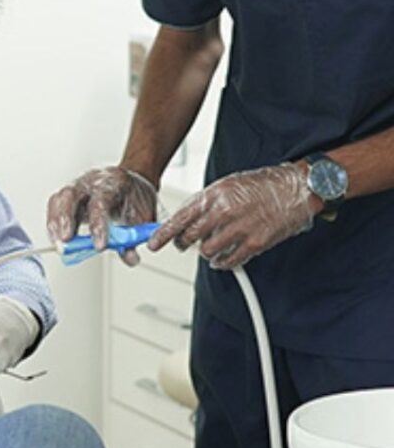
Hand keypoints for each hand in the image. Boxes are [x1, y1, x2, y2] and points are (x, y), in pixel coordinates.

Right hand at [46, 166, 158, 265]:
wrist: (132, 183)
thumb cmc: (134, 198)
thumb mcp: (141, 216)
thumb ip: (134, 238)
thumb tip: (130, 258)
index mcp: (112, 183)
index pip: (100, 202)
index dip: (98, 225)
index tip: (99, 246)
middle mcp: (90, 182)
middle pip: (71, 195)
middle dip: (66, 219)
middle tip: (66, 241)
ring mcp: (77, 187)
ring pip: (59, 200)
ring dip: (55, 223)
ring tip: (58, 243)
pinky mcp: (68, 196)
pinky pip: (55, 206)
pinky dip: (53, 223)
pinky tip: (55, 237)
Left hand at [147, 163, 313, 269]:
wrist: (294, 189)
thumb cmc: (261, 185)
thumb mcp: (226, 185)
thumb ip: (205, 202)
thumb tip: (186, 218)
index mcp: (213, 195)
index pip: (180, 218)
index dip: (164, 234)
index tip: (154, 243)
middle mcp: (223, 212)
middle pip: (190, 237)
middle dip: (183, 243)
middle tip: (184, 244)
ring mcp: (239, 228)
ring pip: (207, 252)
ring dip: (206, 252)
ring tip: (211, 247)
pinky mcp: (255, 243)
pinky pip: (229, 261)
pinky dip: (222, 263)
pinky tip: (223, 258)